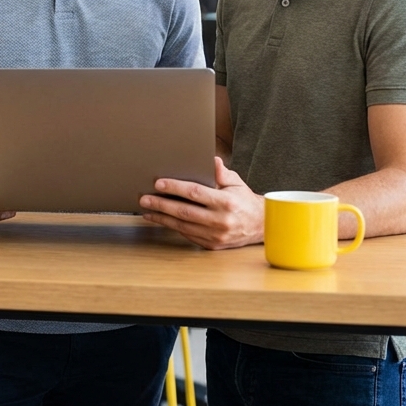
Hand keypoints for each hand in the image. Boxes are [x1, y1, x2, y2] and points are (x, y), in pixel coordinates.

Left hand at [140, 157, 263, 249]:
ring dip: (162, 218)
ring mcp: (215, 235)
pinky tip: (162, 219)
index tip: (159, 183)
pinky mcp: (212, 245)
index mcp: (226, 202)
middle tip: (144, 198)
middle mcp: (220, 221)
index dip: (175, 187)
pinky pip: (188, 234)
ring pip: (183, 226)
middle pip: (184, 211)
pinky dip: (173, 227)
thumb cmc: (245, 201)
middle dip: (161, 204)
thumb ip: (222, 173)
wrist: (260, 227)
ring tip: (147, 210)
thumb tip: (211, 160)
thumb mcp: (237, 183)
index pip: (195, 193)